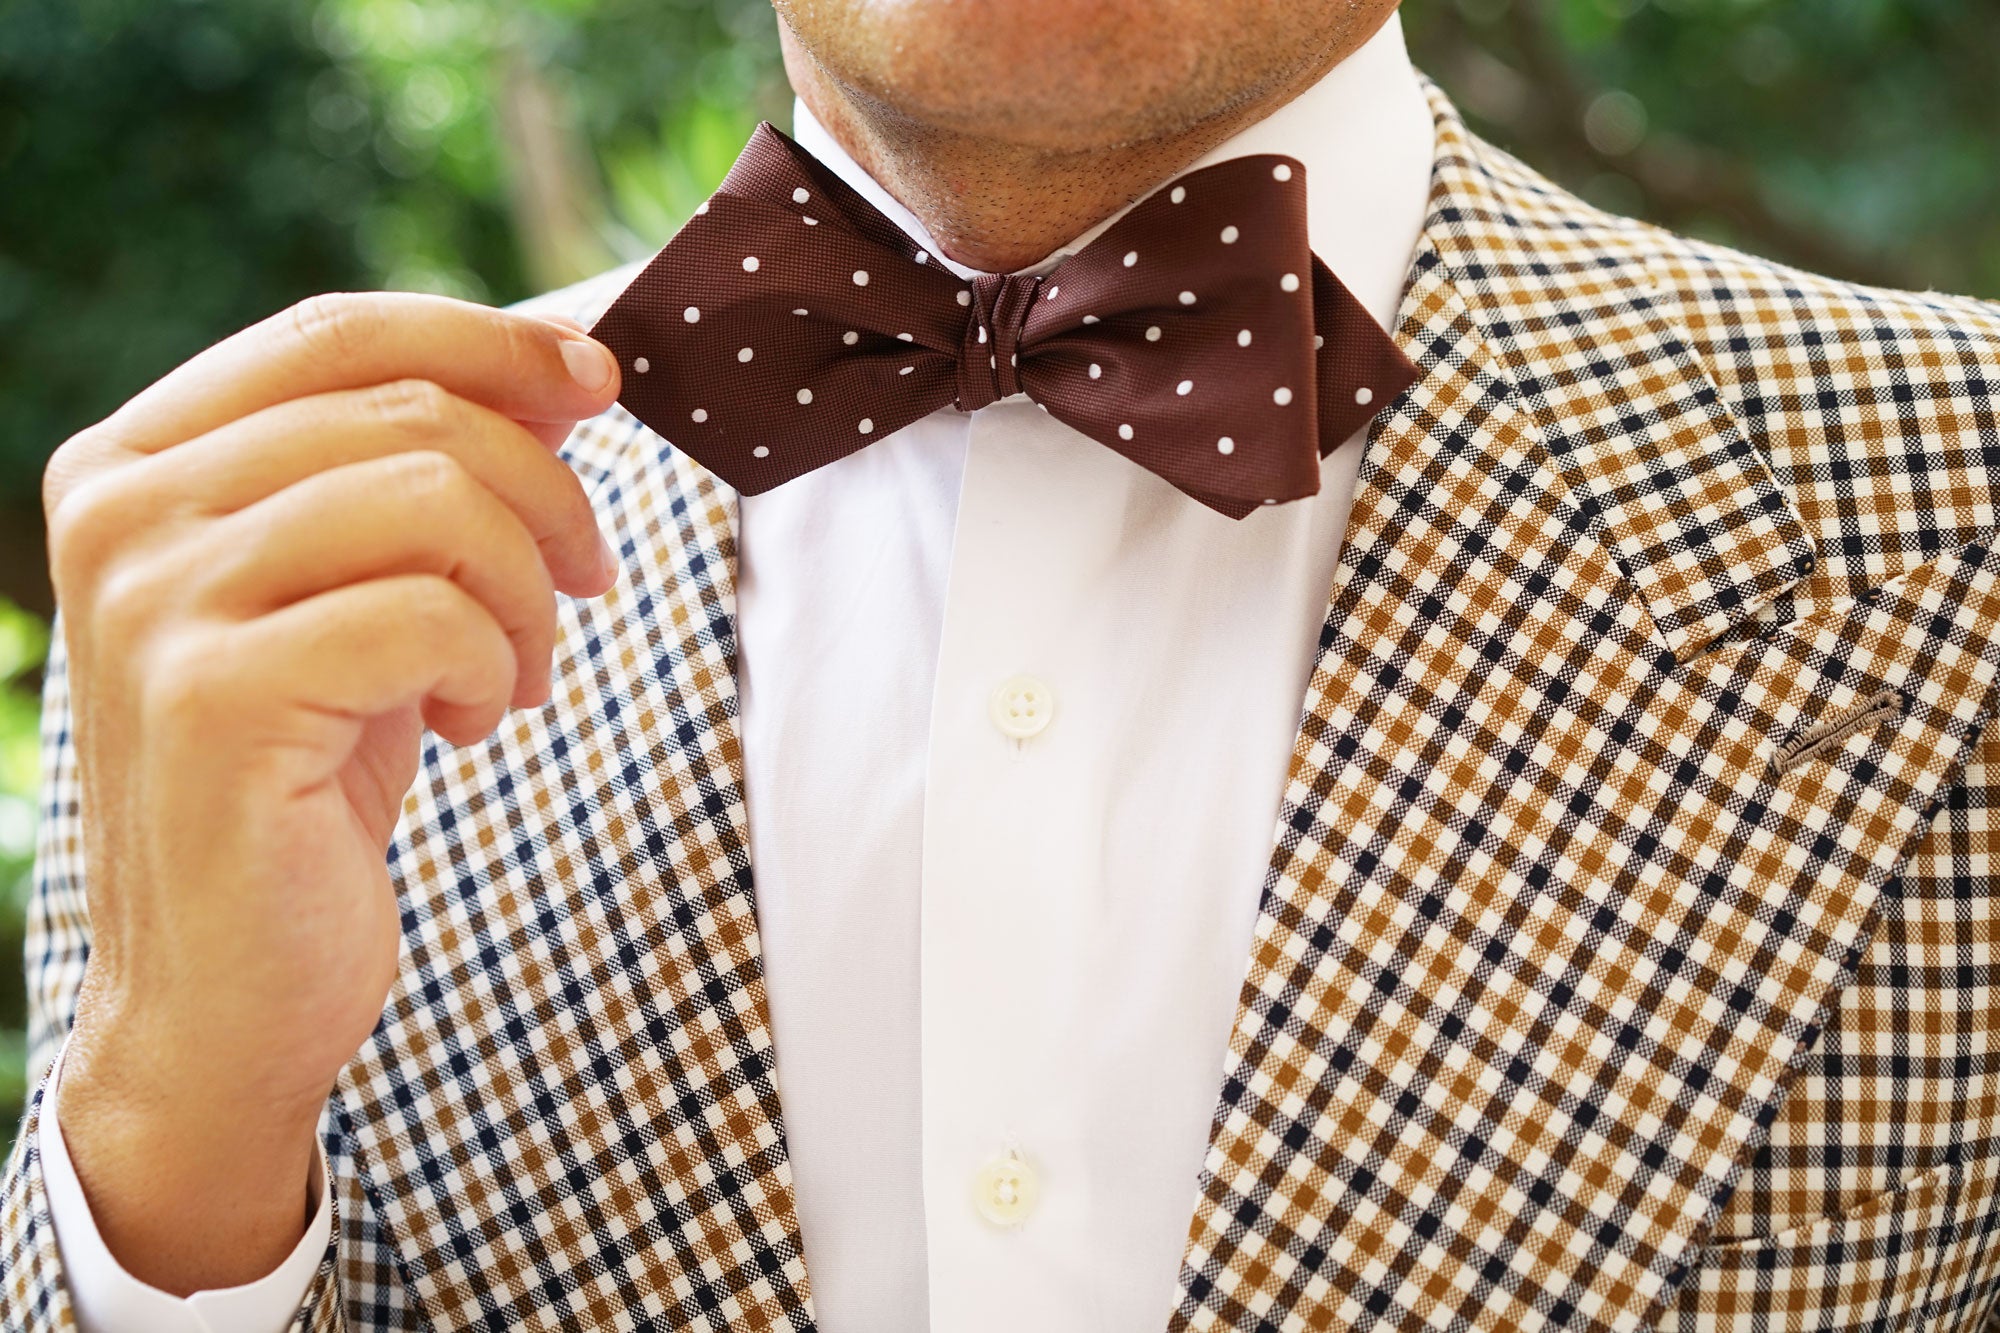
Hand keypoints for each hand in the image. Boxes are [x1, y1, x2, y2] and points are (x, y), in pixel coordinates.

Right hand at [40, 292, 622, 1292]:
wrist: (228, 992)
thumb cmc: (306, 782)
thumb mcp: (364, 595)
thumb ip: (424, 476)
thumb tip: (566, 368)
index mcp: (136, 460)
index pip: (337, 329)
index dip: (492, 341)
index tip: (602, 384)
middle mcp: (121, 510)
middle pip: (409, 409)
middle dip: (546, 492)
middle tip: (587, 582)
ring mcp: (153, 602)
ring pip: (433, 496)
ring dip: (528, 589)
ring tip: (517, 673)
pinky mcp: (214, 696)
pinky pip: (431, 611)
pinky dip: (494, 661)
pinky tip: (473, 722)